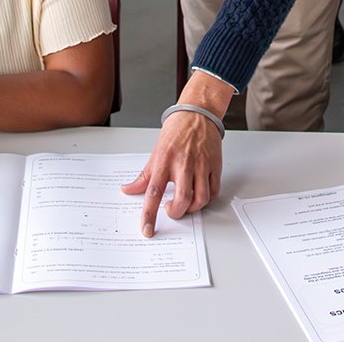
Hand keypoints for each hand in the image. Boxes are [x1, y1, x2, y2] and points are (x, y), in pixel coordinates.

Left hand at [121, 73, 231, 236]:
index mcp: (164, 160)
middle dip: (175, 213)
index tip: (147, 229)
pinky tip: (198, 196)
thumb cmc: (176, 131)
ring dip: (191, 209)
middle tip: (170, 211)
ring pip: (200, 199)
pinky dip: (206, 200)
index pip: (153, 192)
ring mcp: (201, 165)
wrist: (198, 114)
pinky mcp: (215, 166)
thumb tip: (128, 189)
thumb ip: (144, 176)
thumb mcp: (156, 152)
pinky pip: (213, 192)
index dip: (149, 214)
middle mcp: (183, 163)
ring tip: (184, 205)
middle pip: (182, 200)